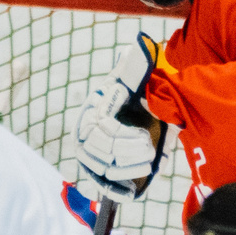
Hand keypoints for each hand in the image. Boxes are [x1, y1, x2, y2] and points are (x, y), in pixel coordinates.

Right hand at [70, 42, 168, 200]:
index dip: (124, 139)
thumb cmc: (137, 97)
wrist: (142, 118)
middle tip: (151, 153)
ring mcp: (91, 159)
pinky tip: (135, 190)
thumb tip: (140, 43)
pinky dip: (120, 191)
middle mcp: (85, 138)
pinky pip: (106, 188)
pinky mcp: (100, 177)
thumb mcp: (137, 80)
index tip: (146, 140)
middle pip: (102, 155)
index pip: (102, 132)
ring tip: (149, 163)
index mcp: (90, 114)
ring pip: (106, 172)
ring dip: (130, 171)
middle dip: (129, 156)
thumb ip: (137, 65)